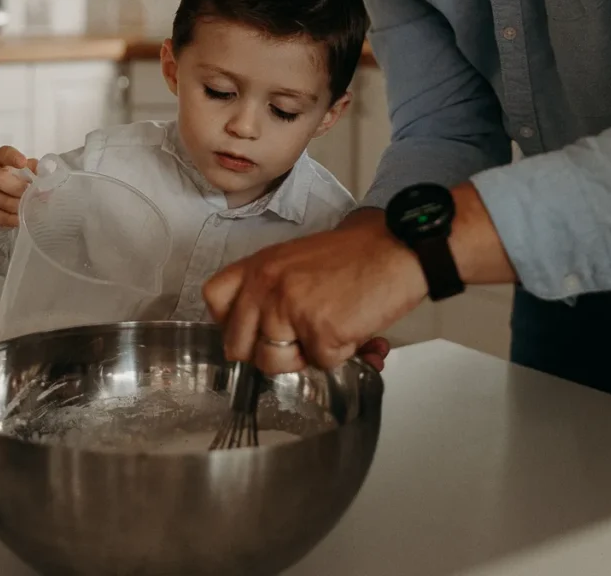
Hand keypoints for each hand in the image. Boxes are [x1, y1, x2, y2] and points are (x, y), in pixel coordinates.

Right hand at [0, 146, 36, 233]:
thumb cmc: (11, 180)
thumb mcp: (21, 171)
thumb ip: (33, 170)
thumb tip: (47, 177)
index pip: (3, 154)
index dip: (12, 157)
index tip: (23, 162)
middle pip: (0, 179)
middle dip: (18, 188)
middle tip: (31, 193)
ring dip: (17, 206)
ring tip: (30, 208)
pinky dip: (11, 219)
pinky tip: (21, 219)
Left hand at [203, 208, 426, 373]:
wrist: (396, 247)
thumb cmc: (354, 255)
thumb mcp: (295, 260)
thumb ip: (271, 291)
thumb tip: (258, 339)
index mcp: (259, 266)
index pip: (214, 300)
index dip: (230, 323)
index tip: (249, 329)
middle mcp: (267, 286)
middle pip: (240, 346)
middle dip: (268, 352)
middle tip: (297, 341)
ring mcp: (290, 309)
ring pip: (276, 364)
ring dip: (305, 356)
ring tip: (331, 329)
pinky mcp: (320, 331)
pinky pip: (321, 364)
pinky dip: (341, 354)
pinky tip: (354, 328)